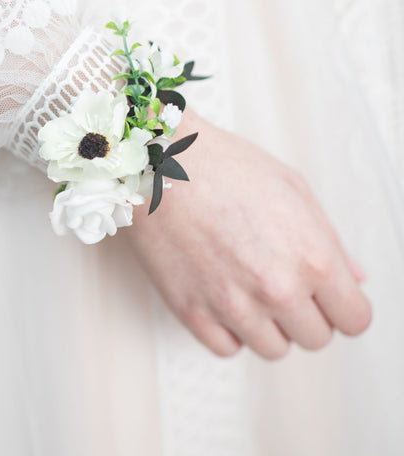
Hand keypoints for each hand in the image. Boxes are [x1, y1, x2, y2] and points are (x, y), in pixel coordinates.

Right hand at [124, 108, 371, 359]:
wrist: (158, 164)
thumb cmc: (223, 166)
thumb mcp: (292, 188)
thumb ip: (330, 240)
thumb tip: (354, 279)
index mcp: (311, 257)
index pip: (353, 318)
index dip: (343, 306)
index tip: (328, 298)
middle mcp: (277, 289)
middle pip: (315, 338)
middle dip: (307, 314)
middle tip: (284, 284)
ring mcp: (231, 305)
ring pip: (273, 349)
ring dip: (269, 325)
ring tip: (249, 288)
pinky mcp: (191, 312)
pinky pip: (227, 348)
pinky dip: (230, 330)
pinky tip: (223, 298)